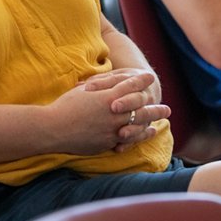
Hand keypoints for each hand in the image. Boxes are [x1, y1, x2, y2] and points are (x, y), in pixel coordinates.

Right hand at [45, 71, 168, 155]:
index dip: (140, 81)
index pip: (129, 86)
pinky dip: (139, 136)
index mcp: (107, 98)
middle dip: (155, 108)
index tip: (149, 77)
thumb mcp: (82, 91)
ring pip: (138, 126)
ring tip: (161, 122)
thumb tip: (107, 84)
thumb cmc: (64, 106)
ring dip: (152, 123)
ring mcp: (112, 130)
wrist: (53, 128)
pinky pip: (128, 140)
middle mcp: (113, 114)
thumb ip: (98, 88)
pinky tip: (146, 134)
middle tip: (167, 108)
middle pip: (140, 109)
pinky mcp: (107, 143)